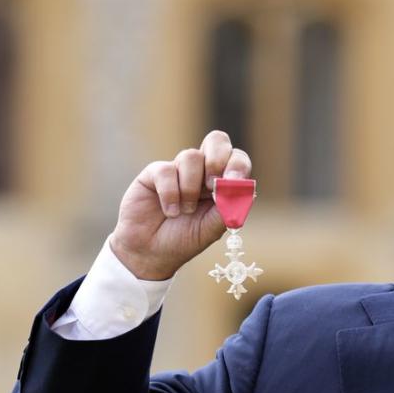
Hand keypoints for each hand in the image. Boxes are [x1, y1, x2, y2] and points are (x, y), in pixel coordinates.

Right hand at [109, 131, 251, 280]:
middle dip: (217, 159)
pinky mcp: (155, 172)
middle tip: (211, 185)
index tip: (233, 180)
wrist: (150, 252)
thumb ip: (228, 209)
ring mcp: (179, 169)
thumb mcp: (212, 229)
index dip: (238, 164)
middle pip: (217, 140)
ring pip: (191, 156)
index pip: (236, 159)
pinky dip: (170, 194)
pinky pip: (166, 170)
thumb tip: (243, 188)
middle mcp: (202, 172)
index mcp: (222, 184)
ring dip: (190, 189)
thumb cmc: (184, 240)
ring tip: (186, 211)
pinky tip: (169, 211)